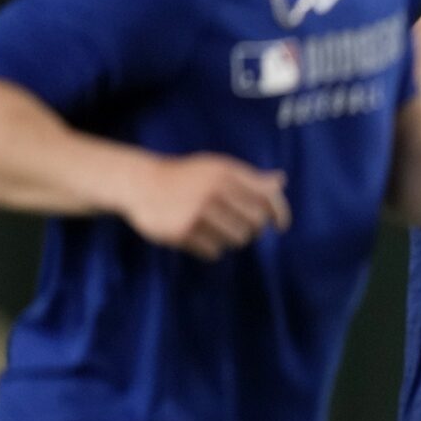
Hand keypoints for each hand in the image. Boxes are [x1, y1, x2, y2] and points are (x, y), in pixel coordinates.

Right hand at [121, 152, 289, 258]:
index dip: (280, 214)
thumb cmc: (186, 177)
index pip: (267, 197)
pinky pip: (214, 252)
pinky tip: (198, 236)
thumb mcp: (216, 168)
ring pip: (237, 240)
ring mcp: (197, 212)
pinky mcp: (182, 232)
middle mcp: (213, 190)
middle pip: (256, 223)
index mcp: (225, 173)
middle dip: (252, 229)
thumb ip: (248, 177)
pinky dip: (211, 249)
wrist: (140, 183)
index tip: (280, 226)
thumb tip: (281, 181)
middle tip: (239, 225)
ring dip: (231, 239)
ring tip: (215, 228)